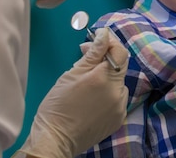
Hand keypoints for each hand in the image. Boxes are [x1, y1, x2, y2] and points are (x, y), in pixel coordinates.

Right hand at [18, 28, 128, 157]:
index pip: (119, 51)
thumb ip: (93, 53)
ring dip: (106, 78)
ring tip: (86, 84)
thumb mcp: (71, 75)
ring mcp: (119, 107)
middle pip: (119, 66)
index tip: (99, 39)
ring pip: (118, 83)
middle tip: (86, 59)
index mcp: (104, 78)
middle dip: (105, 60)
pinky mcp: (118, 118)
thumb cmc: (57, 107)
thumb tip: (104, 35)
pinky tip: (91, 99)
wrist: (55, 140)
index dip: (110, 43)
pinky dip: (108, 94)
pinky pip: (117, 99)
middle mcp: (117, 92)